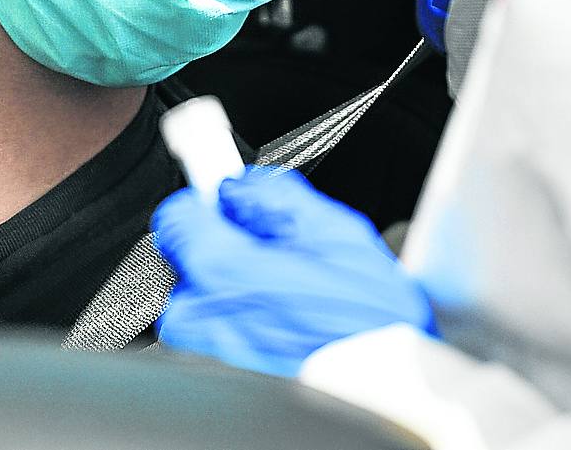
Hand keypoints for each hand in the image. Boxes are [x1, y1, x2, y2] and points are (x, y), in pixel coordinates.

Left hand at [151, 167, 434, 377]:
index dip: (206, 202)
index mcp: (223, 270)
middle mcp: (204, 317)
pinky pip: (217, 330)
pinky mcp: (223, 373)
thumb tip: (239, 186)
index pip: (175, 216)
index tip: (226, 202)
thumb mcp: (330, 229)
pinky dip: (242, 319)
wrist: (395, 383)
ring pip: (201, 298)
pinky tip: (283, 319)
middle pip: (186, 258)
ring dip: (232, 286)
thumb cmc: (371, 319)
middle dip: (221, 246)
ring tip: (285, 289)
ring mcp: (211, 352)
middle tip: (270, 250)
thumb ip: (269, 194)